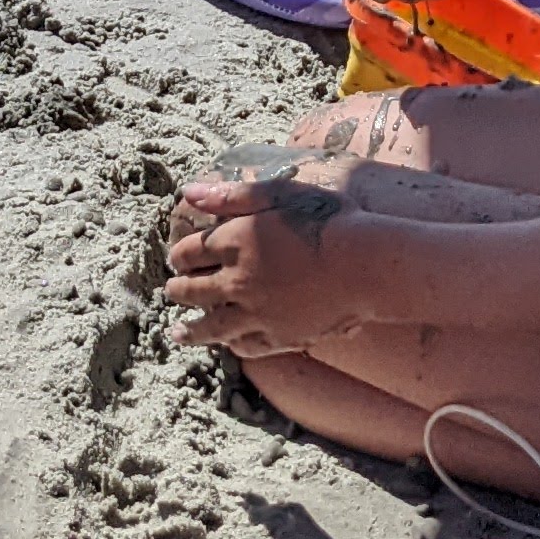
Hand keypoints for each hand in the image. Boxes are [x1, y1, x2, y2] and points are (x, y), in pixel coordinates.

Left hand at [162, 175, 361, 356]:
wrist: (368, 265)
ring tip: (178, 333)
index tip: (177, 257)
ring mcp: (257, 313)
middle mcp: (238, 280)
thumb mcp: (281, 192)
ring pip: (211, 325)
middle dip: (178, 289)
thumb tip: (188, 192)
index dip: (179, 254)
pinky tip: (228, 345)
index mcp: (235, 241)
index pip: (189, 251)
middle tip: (172, 290)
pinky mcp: (279, 337)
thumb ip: (233, 194)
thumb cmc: (329, 220)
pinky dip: (232, 345)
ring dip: (190, 329)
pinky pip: (246, 346)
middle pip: (193, 289)